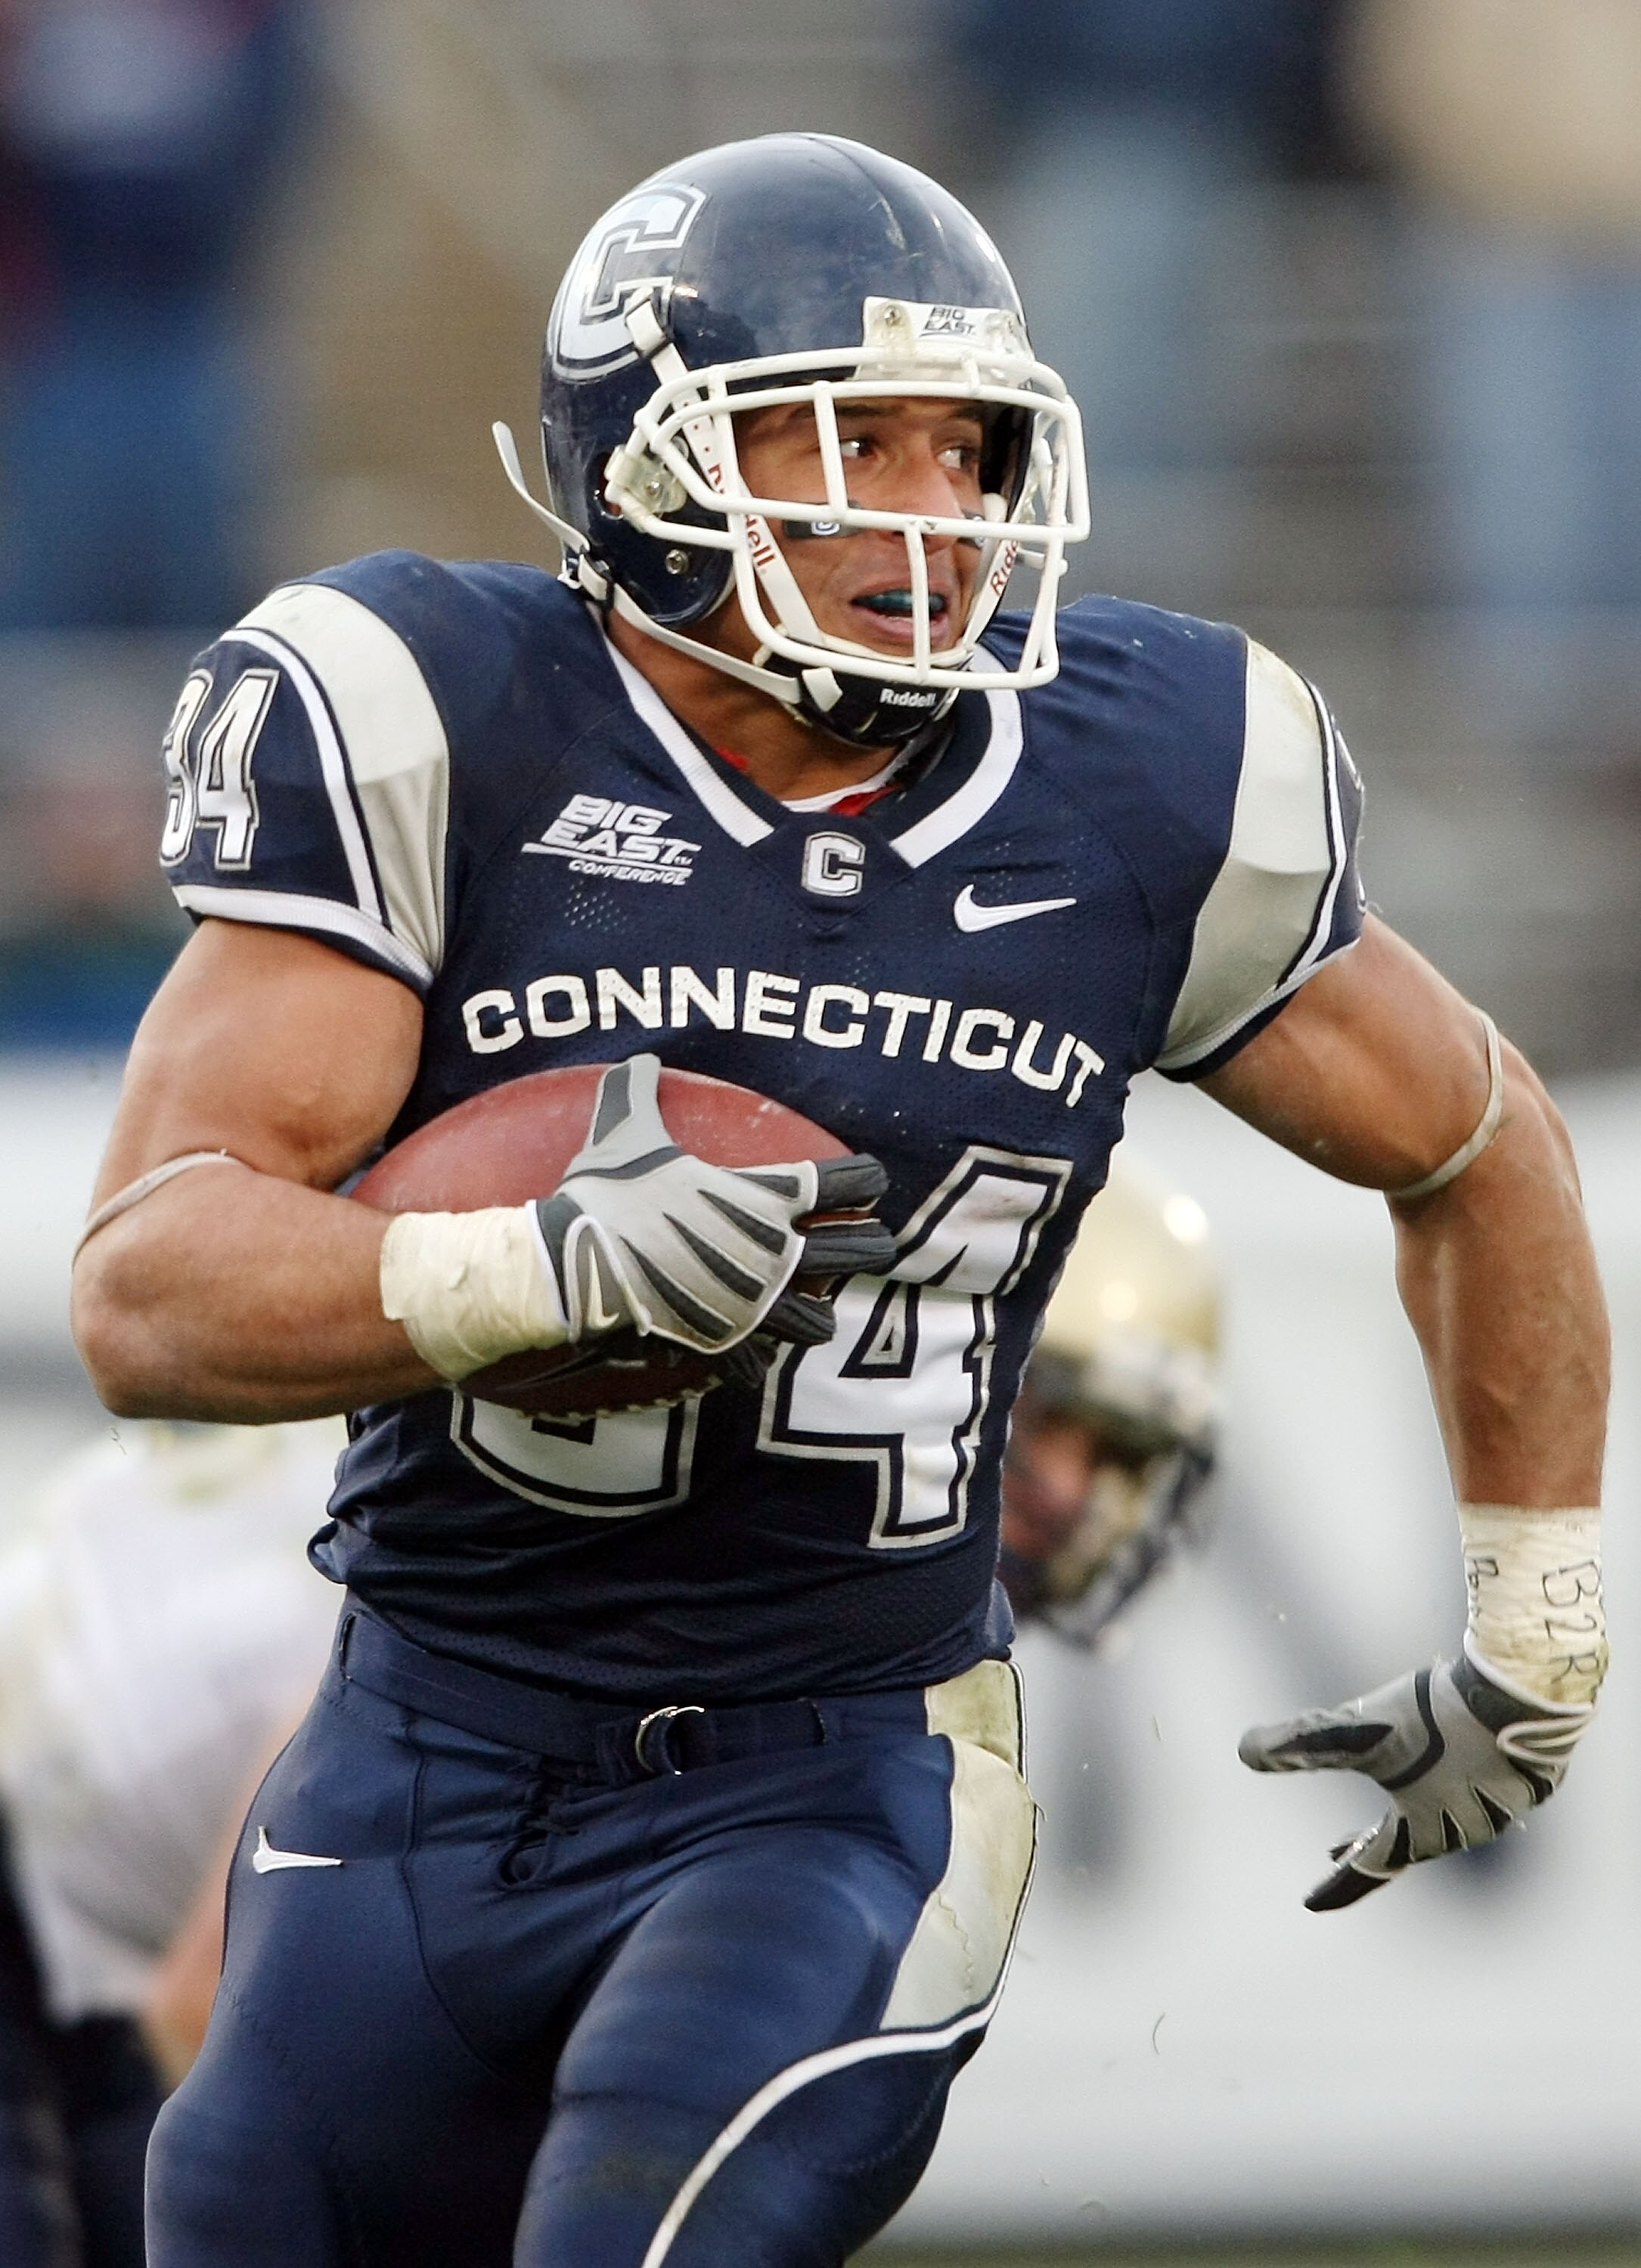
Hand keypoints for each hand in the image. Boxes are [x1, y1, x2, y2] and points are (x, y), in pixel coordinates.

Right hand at [536, 1054, 895, 1353]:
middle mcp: (772, 1253)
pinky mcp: (724, 1344)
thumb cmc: (604, 1193)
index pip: (842, 1184)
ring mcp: (753, 1305)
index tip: (874, 1181)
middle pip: (854, 1252)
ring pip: (818, 1321)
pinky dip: (758, 1357)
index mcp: (762, 1197)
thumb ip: (636, 1093)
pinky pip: (760, 1362)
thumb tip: (638, 1059)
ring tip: (816, 1307)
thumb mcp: (622, 1132)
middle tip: (873, 1242)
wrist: (572, 1263)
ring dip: (818, 1313)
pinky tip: (753, 1353)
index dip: (865, 1181)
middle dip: (868, 1246)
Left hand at [1238, 1650, 1593, 1910]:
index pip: (1369, 1868)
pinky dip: (1446, 1788)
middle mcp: (1463, 1830)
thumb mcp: (1357, 1731)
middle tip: (1339, 1851)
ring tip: (1390, 1800)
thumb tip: (1245, 1752)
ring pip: (1442, 1819)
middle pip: (1407, 1847)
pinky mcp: (1517, 1779)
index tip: (1310, 1902)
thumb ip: (1301, 1745)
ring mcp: (1496, 1808)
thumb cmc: (1435, 1718)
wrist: (1520, 1694)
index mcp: (1424, 1832)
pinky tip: (1445, 1767)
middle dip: (1368, 1848)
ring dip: (1409, 1816)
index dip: (1337, 1885)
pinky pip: (1473, 1792)